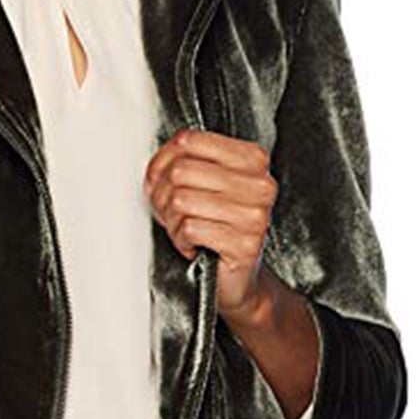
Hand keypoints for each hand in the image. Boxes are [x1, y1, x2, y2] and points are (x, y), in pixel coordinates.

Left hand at [143, 126, 277, 322]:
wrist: (238, 278)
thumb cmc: (218, 226)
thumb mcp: (206, 185)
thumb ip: (187, 162)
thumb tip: (158, 164)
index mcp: (253, 160)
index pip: (189, 140)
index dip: (162, 161)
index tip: (159, 178)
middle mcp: (260, 185)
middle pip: (181, 171)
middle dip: (163, 195)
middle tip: (171, 212)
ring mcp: (255, 215)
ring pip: (182, 201)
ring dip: (172, 221)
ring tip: (185, 229)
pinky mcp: (245, 245)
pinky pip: (190, 229)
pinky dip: (181, 240)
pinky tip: (194, 245)